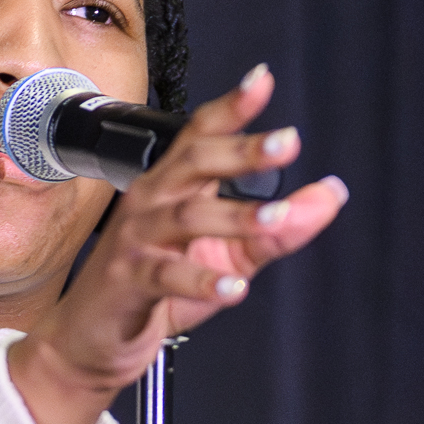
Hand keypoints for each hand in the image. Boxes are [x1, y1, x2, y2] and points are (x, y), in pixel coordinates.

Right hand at [7, 65, 351, 423]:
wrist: (94, 342)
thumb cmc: (156, 292)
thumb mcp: (229, 258)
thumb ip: (278, 230)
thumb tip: (329, 197)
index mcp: (173, 188)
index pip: (201, 136)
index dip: (230, 108)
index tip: (261, 81)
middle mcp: (152, 203)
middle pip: (194, 161)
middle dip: (242, 150)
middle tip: (288, 141)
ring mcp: (137, 240)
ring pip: (185, 217)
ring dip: (234, 216)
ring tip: (276, 219)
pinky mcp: (128, 281)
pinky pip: (166, 276)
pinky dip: (201, 282)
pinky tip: (232, 290)